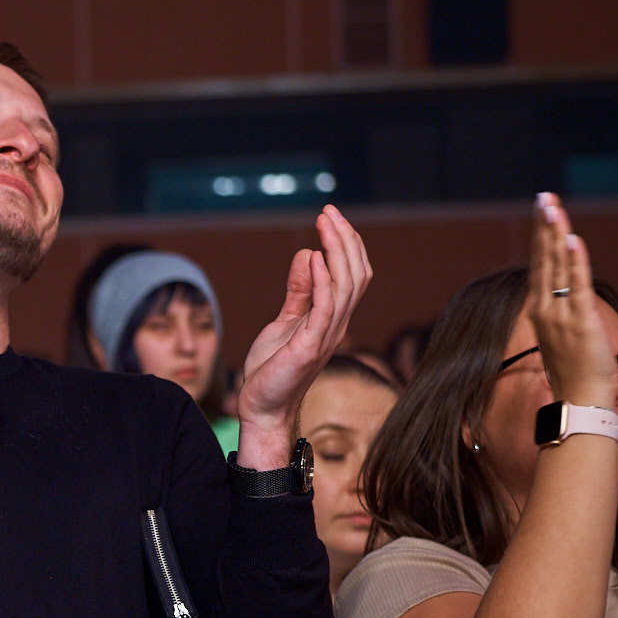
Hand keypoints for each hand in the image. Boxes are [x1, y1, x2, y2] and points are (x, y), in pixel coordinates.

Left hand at [235, 205, 373, 433]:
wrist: (262, 406)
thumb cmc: (273, 368)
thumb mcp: (285, 321)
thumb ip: (299, 291)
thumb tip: (309, 255)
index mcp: (333, 318)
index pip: (352, 274)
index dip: (346, 244)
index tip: (330, 216)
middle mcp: (337, 324)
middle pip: (355, 274)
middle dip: (344, 239)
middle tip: (329, 211)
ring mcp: (327, 336)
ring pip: (345, 286)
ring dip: (336, 251)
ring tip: (325, 223)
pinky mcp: (310, 347)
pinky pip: (324, 308)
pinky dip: (323, 281)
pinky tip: (316, 257)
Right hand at [527, 193, 617, 407]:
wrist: (579, 400)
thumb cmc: (574, 374)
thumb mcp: (562, 339)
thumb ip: (563, 315)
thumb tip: (568, 301)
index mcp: (540, 311)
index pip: (540, 266)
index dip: (541, 238)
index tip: (543, 213)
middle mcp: (545, 309)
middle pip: (544, 259)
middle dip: (544, 226)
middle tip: (544, 198)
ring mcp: (561, 314)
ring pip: (557, 266)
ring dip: (555, 235)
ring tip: (553, 208)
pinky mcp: (581, 320)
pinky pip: (577, 285)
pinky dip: (575, 261)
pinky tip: (572, 239)